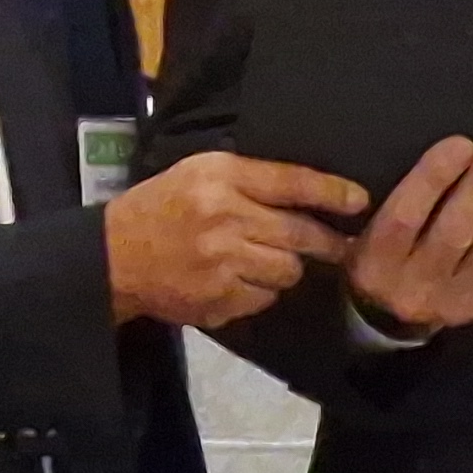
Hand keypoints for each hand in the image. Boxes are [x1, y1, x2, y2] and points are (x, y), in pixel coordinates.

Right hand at [104, 153, 365, 326]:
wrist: (112, 258)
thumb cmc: (157, 207)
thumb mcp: (196, 174)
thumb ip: (247, 180)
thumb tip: (308, 193)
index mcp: (219, 177)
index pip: (291, 181)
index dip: (331, 192)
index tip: (360, 201)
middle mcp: (225, 217)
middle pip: (300, 232)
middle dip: (327, 241)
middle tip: (340, 245)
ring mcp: (223, 262)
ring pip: (288, 269)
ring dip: (286, 266)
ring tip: (266, 260)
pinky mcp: (220, 298)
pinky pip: (266, 296)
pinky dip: (261, 290)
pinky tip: (239, 280)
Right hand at [344, 133, 472, 336]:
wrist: (389, 318)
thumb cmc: (376, 254)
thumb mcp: (351, 233)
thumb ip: (374, 203)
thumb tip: (420, 165)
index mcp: (376, 263)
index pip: (404, 219)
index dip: (433, 180)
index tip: (462, 143)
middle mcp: (418, 284)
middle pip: (454, 233)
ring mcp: (460, 297)